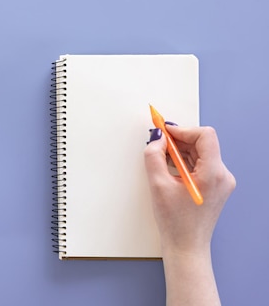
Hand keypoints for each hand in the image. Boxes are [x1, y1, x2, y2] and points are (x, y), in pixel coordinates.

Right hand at [144, 125, 234, 253]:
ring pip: (202, 153)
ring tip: (161, 156)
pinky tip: (170, 166)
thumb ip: (154, 156)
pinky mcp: (216, 186)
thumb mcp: (158, 185)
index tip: (165, 131)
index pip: (205, 136)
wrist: (186, 246)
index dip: (183, 130)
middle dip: (179, 140)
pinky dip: (185, 161)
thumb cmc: (175, 222)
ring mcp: (221, 181)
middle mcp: (222, 175)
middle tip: (158, 141)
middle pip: (203, 144)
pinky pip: (202, 164)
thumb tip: (157, 139)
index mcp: (213, 174)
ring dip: (181, 150)